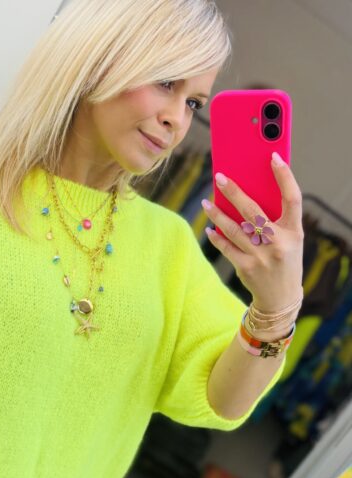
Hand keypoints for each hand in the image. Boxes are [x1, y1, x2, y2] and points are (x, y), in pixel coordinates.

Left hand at [201, 153, 303, 313]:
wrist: (280, 297)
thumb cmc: (284, 259)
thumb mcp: (290, 239)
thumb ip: (276, 220)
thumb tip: (247, 194)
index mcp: (294, 232)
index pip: (293, 198)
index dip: (285, 176)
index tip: (273, 157)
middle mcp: (278, 243)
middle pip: (253, 211)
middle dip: (234, 192)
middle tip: (219, 177)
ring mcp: (261, 257)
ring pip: (233, 229)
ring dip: (217, 214)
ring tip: (206, 203)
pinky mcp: (246, 268)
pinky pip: (226, 247)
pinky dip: (216, 237)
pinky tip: (209, 228)